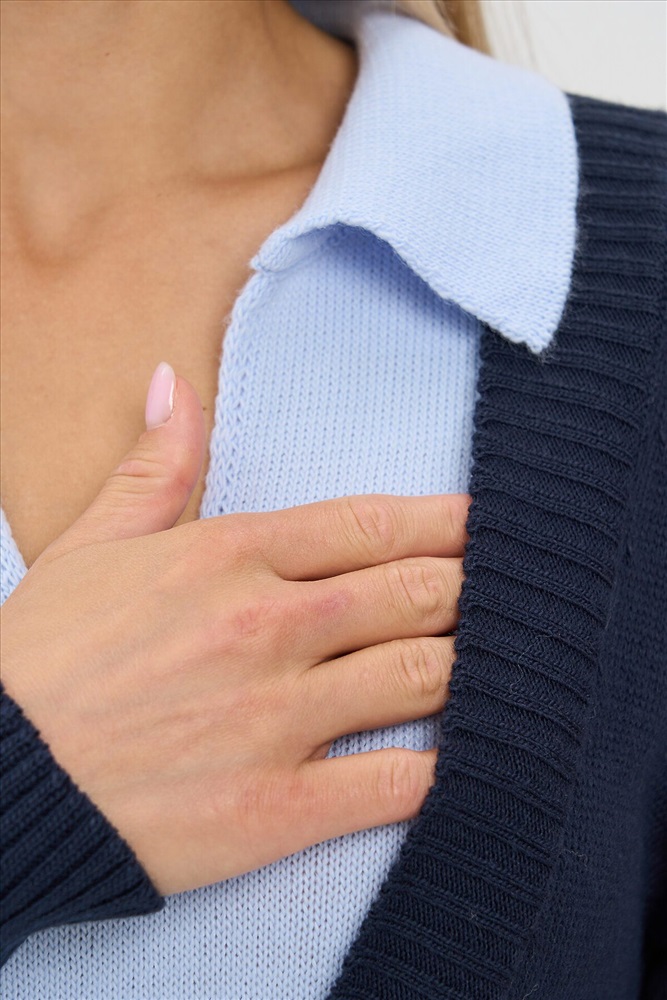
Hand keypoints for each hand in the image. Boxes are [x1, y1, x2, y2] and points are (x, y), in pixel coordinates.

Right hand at [0, 364, 469, 896]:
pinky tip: (464, 757)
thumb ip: (154, 467)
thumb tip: (171, 382)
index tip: (488, 525)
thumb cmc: (40, 663)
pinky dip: (444, 769)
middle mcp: (267, 629)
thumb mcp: (92, 547)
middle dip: (476, 589)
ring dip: (472, 666)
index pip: (372, 525)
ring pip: (423, 678)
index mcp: (229, 558)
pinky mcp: (276, 809)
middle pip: (418, 593)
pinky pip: (395, 784)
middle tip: (512, 591)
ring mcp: (278, 721)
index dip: (447, 523)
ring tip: (502, 660)